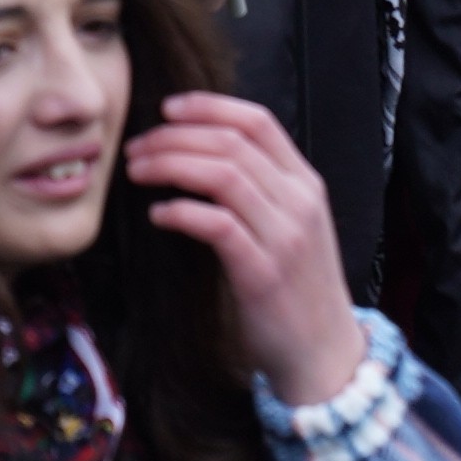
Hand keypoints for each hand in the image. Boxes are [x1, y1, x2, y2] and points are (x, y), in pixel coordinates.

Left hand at [126, 89, 368, 405]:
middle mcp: (300, 202)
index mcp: (305, 184)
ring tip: (138, 172)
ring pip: (222, 174)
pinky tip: (159, 215)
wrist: (324, 353)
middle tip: (136, 148)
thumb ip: (261, 189)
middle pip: (230, 143)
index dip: (208, 107)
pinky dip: (180, 211)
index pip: (257, 121)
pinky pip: (216, 224)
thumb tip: (200, 153)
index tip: (167, 109)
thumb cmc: (296, 287)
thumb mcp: (290, 225)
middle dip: (174, 137)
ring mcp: (284, 236)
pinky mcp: (263, 273)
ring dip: (170, 165)